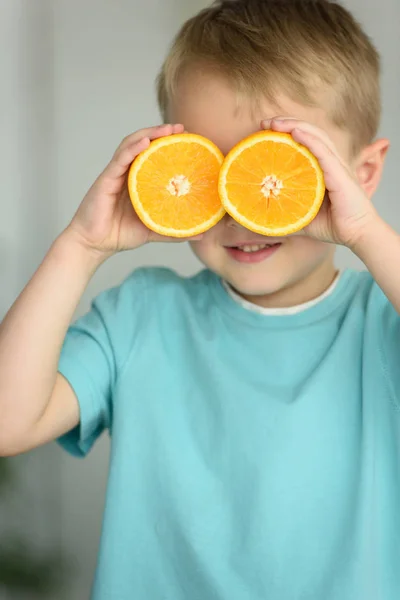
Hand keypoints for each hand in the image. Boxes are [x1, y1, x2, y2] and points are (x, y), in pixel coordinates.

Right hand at [65, 124, 200, 259]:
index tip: (188, 139)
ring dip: (149, 134)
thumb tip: (202, 233)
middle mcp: (127, 173)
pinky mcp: (106, 178)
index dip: (169, 145)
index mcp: (138, 181)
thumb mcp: (153, 230)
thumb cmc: (120, 234)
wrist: (95, 245)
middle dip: (161, 133)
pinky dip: (132, 148)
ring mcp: (116, 173)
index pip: (154, 156)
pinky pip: (120, 158)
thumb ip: (175, 230)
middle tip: (181, 128)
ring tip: (167, 129)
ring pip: (132, 145)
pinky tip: (145, 142)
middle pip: (144, 145)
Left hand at [261, 117, 378, 247]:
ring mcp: (336, 166)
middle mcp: (330, 163)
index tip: (265, 131)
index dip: (287, 133)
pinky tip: (295, 132)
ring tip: (275, 123)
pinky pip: (323, 151)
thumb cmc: (333, 225)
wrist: (358, 234)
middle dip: (287, 124)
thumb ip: (285, 214)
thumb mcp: (302, 217)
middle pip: (309, 133)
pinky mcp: (339, 174)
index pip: (305, 142)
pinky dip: (309, 139)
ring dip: (295, 126)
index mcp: (323, 169)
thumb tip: (260, 219)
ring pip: (316, 137)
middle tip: (265, 123)